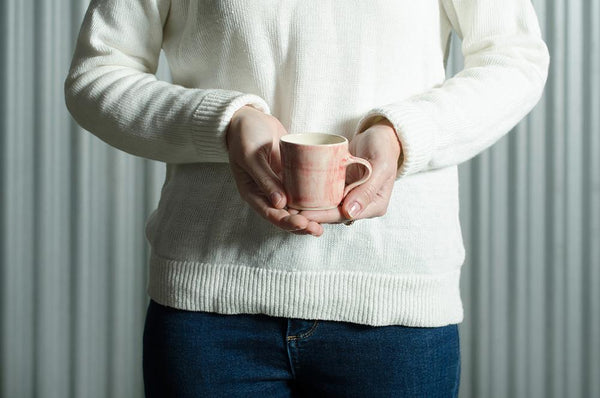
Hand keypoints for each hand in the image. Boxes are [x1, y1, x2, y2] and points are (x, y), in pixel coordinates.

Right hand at [226, 106, 323, 235]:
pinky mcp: (293, 173)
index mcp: (254, 193)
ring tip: (325, 222)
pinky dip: (315, 196)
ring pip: (297, 206)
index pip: (271, 214)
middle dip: (302, 225)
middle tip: (318, 230)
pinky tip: (329, 201)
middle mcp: (268, 193)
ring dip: (310, 215)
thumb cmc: (244, 135)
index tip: (303, 224)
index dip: (287, 223)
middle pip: (286, 215)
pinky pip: (304, 188)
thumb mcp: (251, 156)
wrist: (250, 117)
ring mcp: (281, 184)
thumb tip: (280, 204)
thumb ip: (264, 179)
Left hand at [298, 119, 401, 223]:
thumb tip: (349, 213)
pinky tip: (295, 194)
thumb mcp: (381, 166)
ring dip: (310, 207)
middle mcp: (361, 205)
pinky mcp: (342, 186)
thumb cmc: (384, 147)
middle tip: (289, 212)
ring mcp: (351, 196)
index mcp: (374, 206)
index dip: (323, 217)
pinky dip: (312, 195)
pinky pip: (326, 193)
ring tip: (288, 206)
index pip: (345, 215)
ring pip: (328, 206)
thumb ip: (367, 190)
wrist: (382, 135)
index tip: (304, 215)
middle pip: (333, 214)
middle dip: (312, 215)